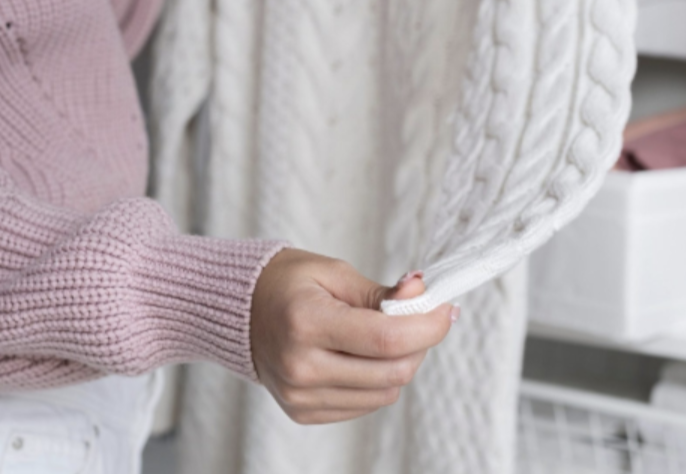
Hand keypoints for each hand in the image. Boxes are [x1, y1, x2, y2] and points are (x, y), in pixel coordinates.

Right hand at [250, 249, 456, 424]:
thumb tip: (423, 295)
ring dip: (400, 364)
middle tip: (421, 318)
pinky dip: (376, 381)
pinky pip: (365, 404)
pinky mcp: (303, 411)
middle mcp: (301, 366)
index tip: (446, 309)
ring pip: (384, 394)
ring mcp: (300, 395)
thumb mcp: (333, 272)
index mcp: (306, 323)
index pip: (386, 338)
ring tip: (386, 335)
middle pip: (392, 372)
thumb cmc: (286, 283)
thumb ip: (381, 292)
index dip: (428, 326)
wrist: (238, 311)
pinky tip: (362, 355)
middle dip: (420, 344)